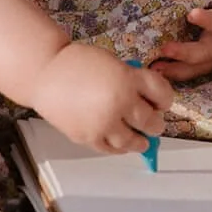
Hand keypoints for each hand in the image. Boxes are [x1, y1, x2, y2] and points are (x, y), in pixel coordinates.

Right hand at [34, 41, 172, 153]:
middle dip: (155, 124)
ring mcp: (104, 123)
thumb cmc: (77, 63)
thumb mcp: (114, 63)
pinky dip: (120, 148)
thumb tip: (147, 102)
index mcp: (128, 79)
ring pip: (133, 141)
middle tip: (154, 125)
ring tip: (142, 140)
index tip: (163, 104)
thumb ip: (132, 81)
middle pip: (151, 121)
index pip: (162, 95)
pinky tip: (122, 144)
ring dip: (141, 141)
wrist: (45, 73)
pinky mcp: (88, 137)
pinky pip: (111, 149)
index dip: (166, 100)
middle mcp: (119, 102)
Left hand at [154, 0, 211, 75]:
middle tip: (163, 49)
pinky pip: (196, 72)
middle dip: (185, 53)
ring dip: (177, 70)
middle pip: (206, 52)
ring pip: (199, 68)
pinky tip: (155, 74)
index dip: (207, 20)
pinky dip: (178, 74)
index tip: (191, 14)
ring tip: (152, 70)